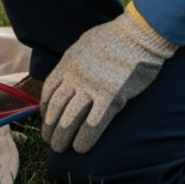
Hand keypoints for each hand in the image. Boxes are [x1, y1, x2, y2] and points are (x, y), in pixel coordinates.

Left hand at [40, 5, 176, 153]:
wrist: (138, 34)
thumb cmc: (116, 38)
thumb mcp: (85, 44)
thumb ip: (75, 60)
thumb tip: (68, 74)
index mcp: (68, 63)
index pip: (49, 91)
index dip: (45, 109)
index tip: (46, 119)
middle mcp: (75, 76)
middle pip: (56, 108)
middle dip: (50, 127)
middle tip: (49, 140)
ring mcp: (92, 87)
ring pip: (69, 119)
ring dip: (62, 137)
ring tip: (60, 149)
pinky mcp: (111, 97)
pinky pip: (92, 123)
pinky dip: (84, 138)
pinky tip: (80, 148)